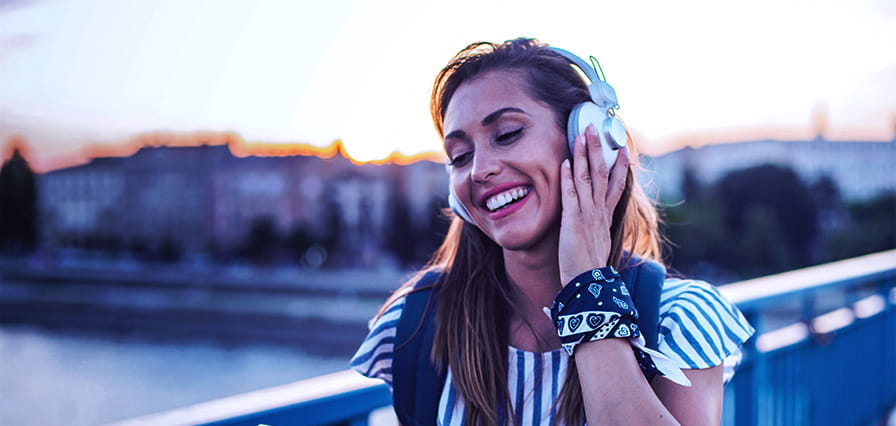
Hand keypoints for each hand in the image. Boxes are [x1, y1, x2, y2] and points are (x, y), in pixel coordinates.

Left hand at [558, 123, 629, 284]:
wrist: (588, 285)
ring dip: (583, 154)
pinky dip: (567, 177)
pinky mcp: (573, 221)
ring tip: (580, 135)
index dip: (620, 165)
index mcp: (606, 216)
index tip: (621, 148)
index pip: (617, 184)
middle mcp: (599, 211)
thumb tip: (599, 224)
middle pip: (603, 173)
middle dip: (599, 149)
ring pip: (588, 178)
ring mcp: (587, 214)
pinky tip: (565, 162)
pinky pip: (571, 194)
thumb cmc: (590, 266)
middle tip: (595, 128)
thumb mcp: (599, 243)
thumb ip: (599, 229)